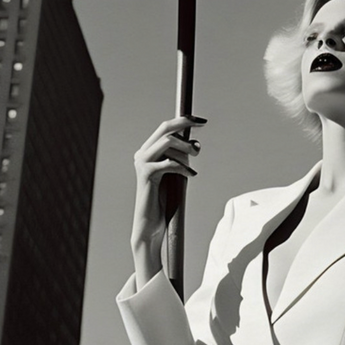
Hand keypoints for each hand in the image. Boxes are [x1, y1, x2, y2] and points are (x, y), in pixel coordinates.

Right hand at [131, 115, 205, 278]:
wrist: (151, 225)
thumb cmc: (164, 201)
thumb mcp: (175, 174)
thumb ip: (181, 158)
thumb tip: (195, 145)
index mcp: (148, 151)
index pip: (165, 128)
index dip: (183, 120)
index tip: (201, 121)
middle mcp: (142, 153)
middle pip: (164, 128)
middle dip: (185, 124)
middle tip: (202, 127)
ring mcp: (142, 163)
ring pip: (168, 142)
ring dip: (186, 148)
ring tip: (195, 158)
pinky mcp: (146, 175)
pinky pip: (169, 162)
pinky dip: (183, 166)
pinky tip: (191, 175)